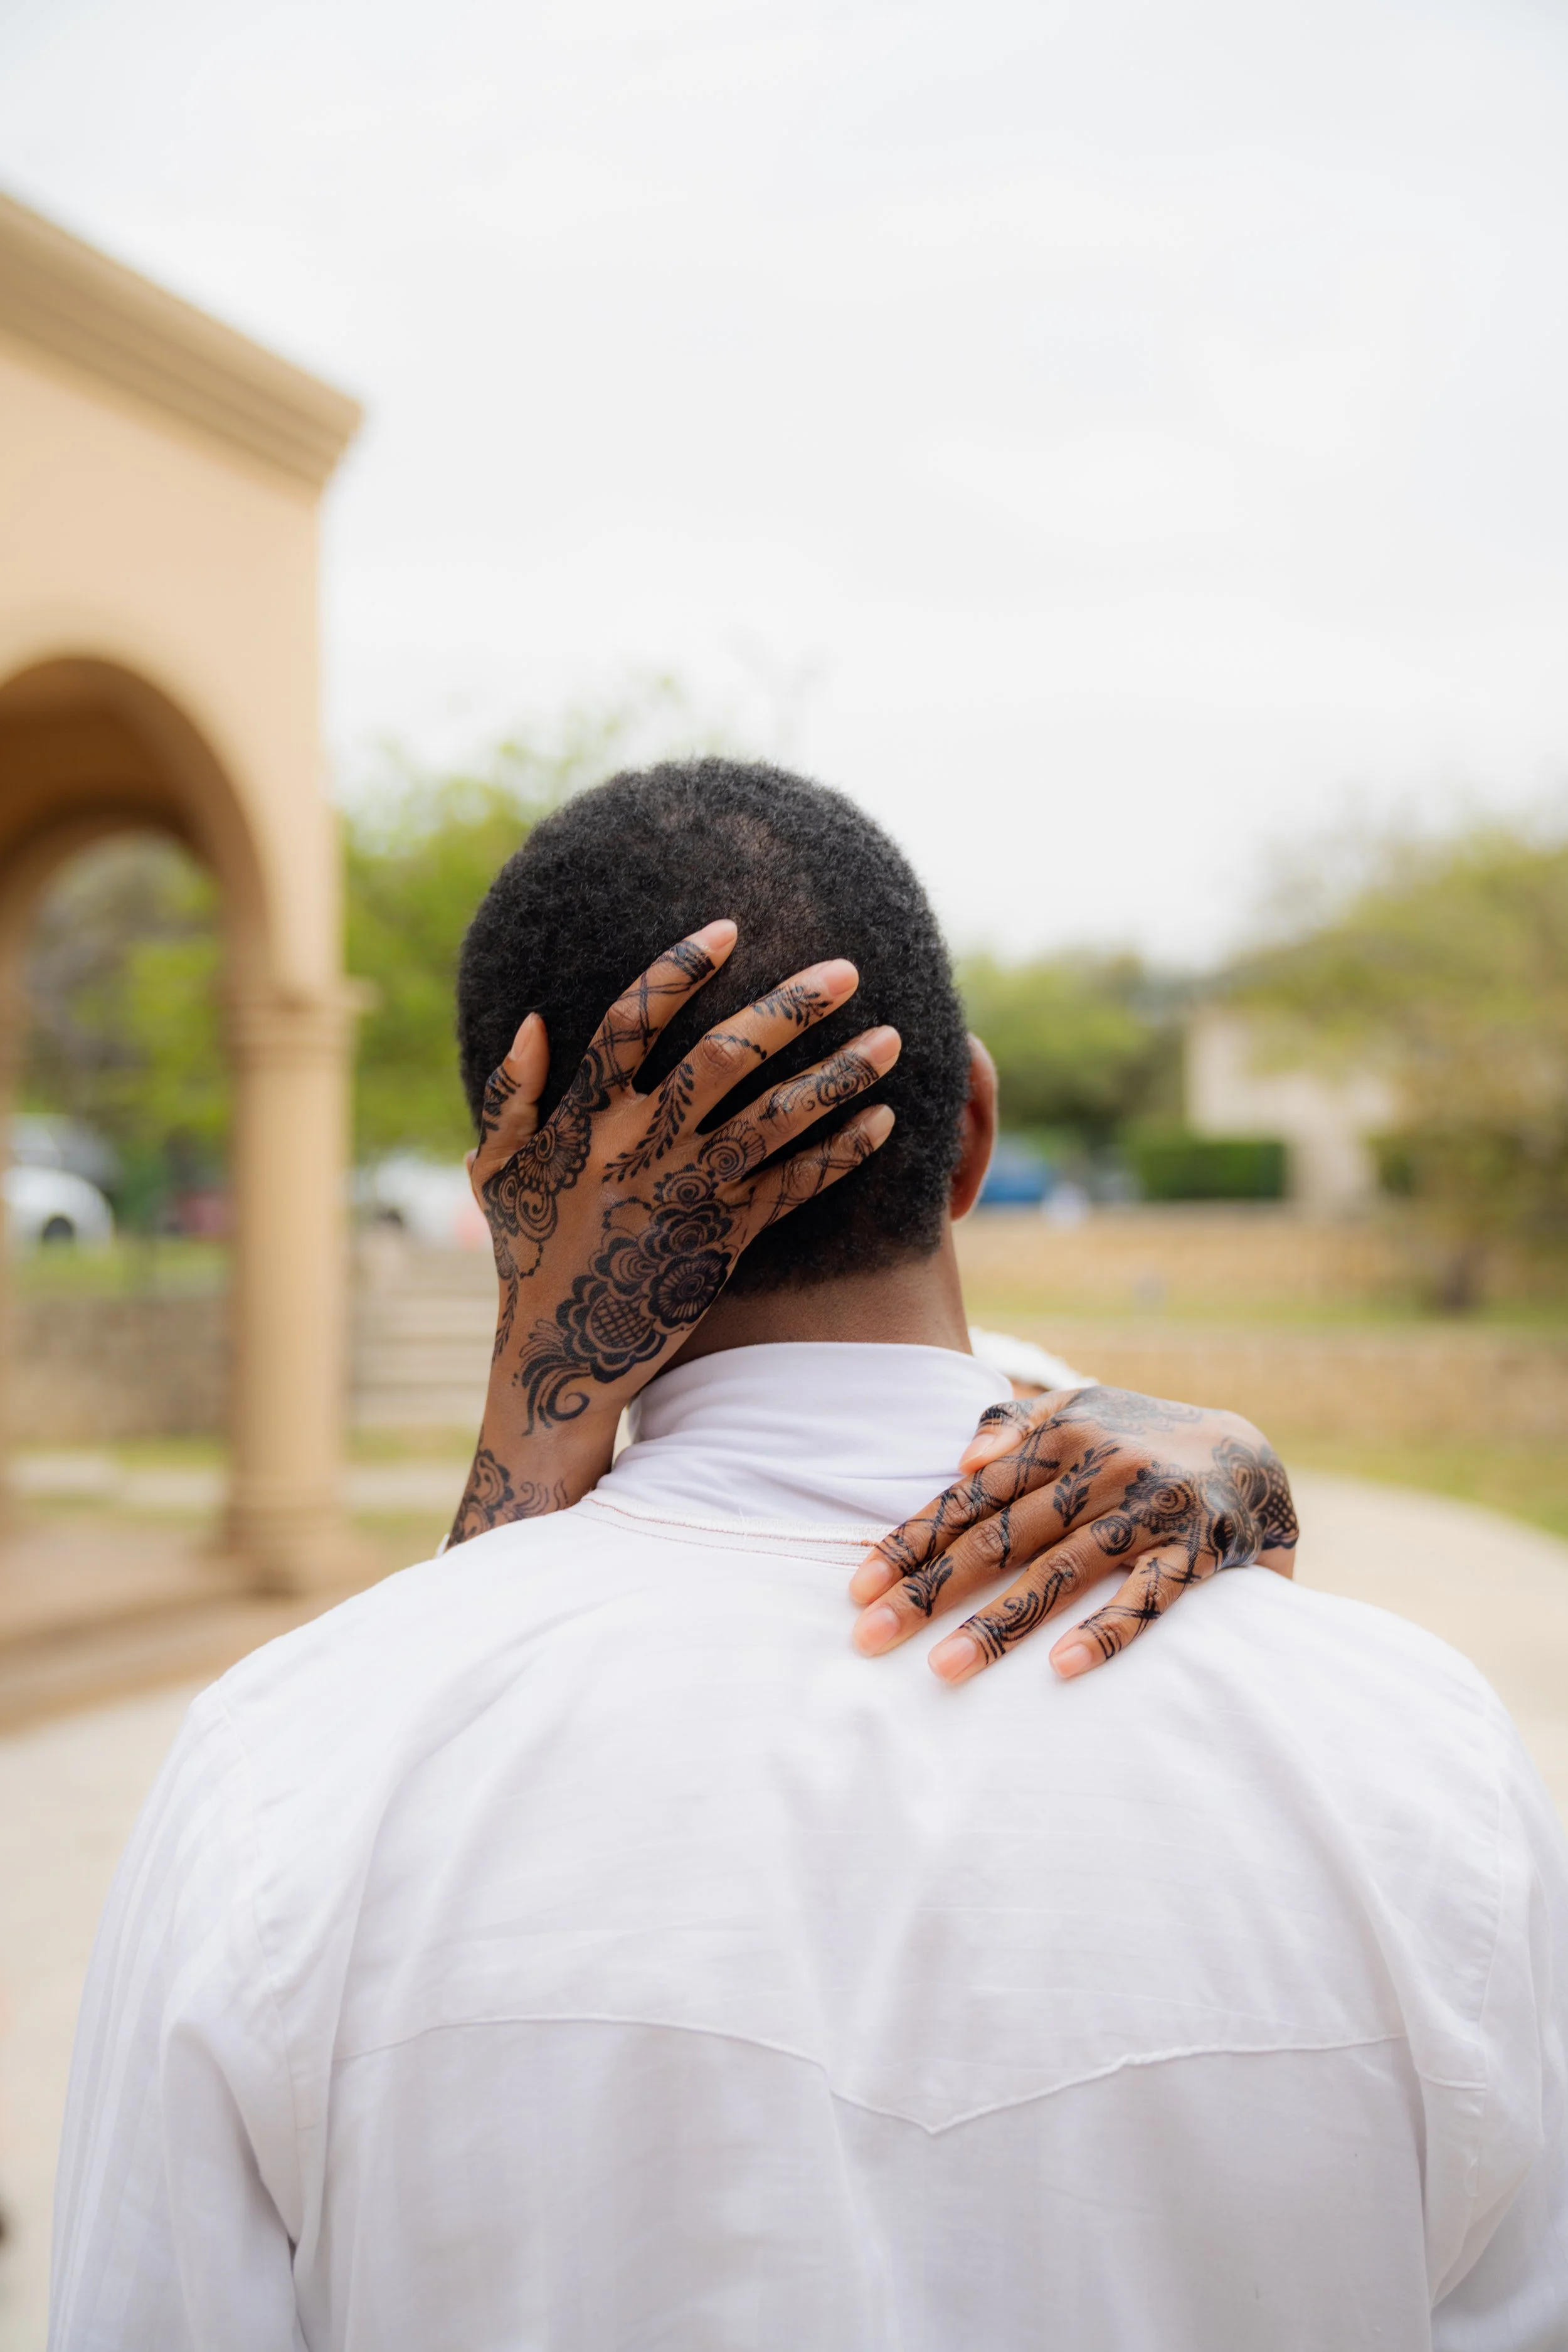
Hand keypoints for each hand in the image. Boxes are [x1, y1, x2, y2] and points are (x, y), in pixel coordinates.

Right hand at [449, 920, 898, 1544]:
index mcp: (584, 1118)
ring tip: (892, 1039)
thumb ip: (510, 1096)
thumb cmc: (528, 1253)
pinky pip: (794, 1187)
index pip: (630, 1023)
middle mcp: (641, 1147)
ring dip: (839, 1076)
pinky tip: (884, 1124)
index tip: (729, 928)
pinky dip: (841, 1155)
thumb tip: (534, 1023)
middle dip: (790, 1008)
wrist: (559, 1356)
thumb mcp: (497, 1171)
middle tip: (848, 969)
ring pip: (776, 1120)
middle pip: (725, 1058)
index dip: (678, 971)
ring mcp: (687, 1193)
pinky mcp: (723, 1239)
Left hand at [849, 1385, 1298, 1682]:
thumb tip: (961, 1459)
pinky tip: (1061, 1668)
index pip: (969, 1499)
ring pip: (1060, 1571)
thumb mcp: (1082, 1411)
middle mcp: (1102, 1467)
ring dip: (999, 1623)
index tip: (857, 1590)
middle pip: (999, 1537)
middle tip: (870, 1640)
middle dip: (928, 1591)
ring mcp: (1150, 1509)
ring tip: (943, 1669)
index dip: (910, 1544)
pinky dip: (1106, 1630)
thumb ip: (1018, 1428)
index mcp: (1063, 1435)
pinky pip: (1148, 1597)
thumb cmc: (1141, 1440)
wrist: (1253, 1456)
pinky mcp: (1199, 1551)